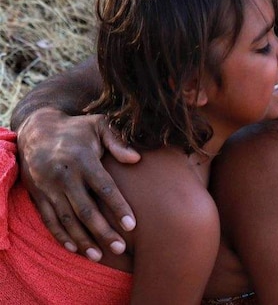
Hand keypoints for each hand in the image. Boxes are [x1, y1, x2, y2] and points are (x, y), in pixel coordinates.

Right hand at [16, 108, 139, 259]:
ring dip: (83, 240)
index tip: (132, 225)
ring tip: (100, 256)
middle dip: (103, 231)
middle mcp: (64, 175)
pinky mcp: (37, 195)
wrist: (37, 130)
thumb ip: (118, 141)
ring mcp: (48, 187)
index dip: (118, 207)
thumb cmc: (77, 129)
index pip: (104, 188)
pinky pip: (49, 220)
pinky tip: (74, 249)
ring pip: (67, 219)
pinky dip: (60, 236)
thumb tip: (136, 159)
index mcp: (83, 159)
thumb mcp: (99, 125)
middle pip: (86, 210)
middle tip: (120, 248)